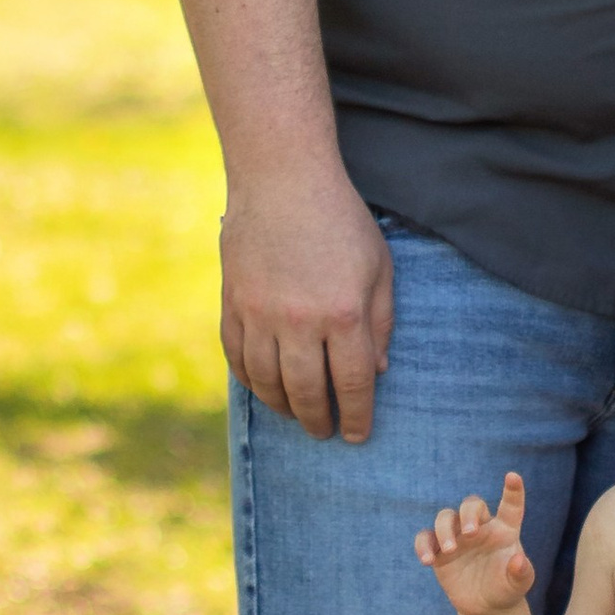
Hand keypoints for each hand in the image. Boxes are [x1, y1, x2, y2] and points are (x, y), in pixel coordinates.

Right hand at [220, 163, 393, 438]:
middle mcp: (299, 321)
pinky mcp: (232, 303)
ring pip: (267, 382)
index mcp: (343, 313)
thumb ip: (381, 321)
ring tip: (296, 415)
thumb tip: (378, 371)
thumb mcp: (379, 267)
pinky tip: (264, 387)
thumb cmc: (340, 220)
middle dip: (318, 421)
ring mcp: (259, 314)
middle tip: (325, 432)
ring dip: (283, 407)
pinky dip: (250, 381)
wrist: (282, 179)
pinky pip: (237, 358)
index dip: (357, 416)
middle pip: (306, 392)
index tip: (358, 435)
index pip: (352, 384)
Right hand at [415, 471, 537, 614]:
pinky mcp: (439, 551)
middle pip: (471, 504)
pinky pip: (425, 538)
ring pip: (445, 517)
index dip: (512, 491)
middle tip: (470, 533)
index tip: (513, 476)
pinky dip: (423, 545)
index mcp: (504, 530)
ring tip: (449, 550)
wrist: (486, 606)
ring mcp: (458, 537)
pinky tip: (427, 560)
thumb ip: (522, 572)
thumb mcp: (519, 584)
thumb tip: (518, 561)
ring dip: (444, 529)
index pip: (510, 506)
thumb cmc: (507, 588)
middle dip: (468, 513)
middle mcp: (480, 527)